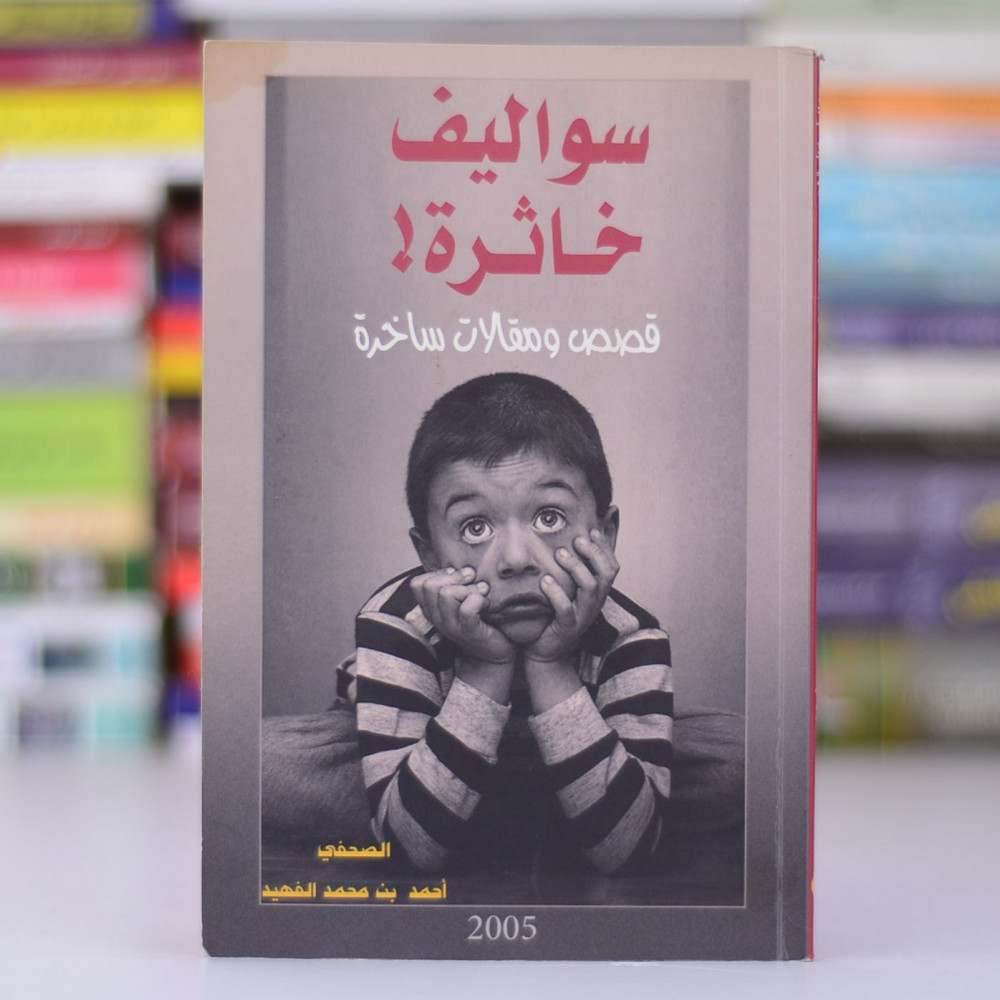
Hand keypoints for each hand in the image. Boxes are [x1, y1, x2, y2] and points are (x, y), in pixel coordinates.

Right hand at [410, 566, 516, 667]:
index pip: (418, 583)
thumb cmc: (481, 619)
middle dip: (455, 578)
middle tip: (472, 582)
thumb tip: (462, 566)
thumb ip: (455, 583)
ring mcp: (451, 626)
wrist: (494, 653)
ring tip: (482, 594)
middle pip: (431, 586)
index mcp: (432, 609)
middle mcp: (437, 618)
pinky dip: (480, 600)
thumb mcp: (462, 599)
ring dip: (469, 589)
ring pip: (446, 594)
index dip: (439, 574)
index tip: (459, 578)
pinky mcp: (469, 632)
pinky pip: (467, 608)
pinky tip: (487, 605)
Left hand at [526, 528, 619, 665]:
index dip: (604, 547)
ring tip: (559, 554)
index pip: (611, 566)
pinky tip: (545, 581)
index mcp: (598, 593)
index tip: (590, 530)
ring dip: (575, 567)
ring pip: (590, 588)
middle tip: (576, 539)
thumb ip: (572, 570)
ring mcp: (584, 616)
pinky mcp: (568, 628)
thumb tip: (573, 540)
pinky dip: (557, 593)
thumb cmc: (555, 614)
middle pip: (606, 574)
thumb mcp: (568, 590)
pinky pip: (567, 610)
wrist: (546, 651)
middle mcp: (595, 603)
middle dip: (593, 553)